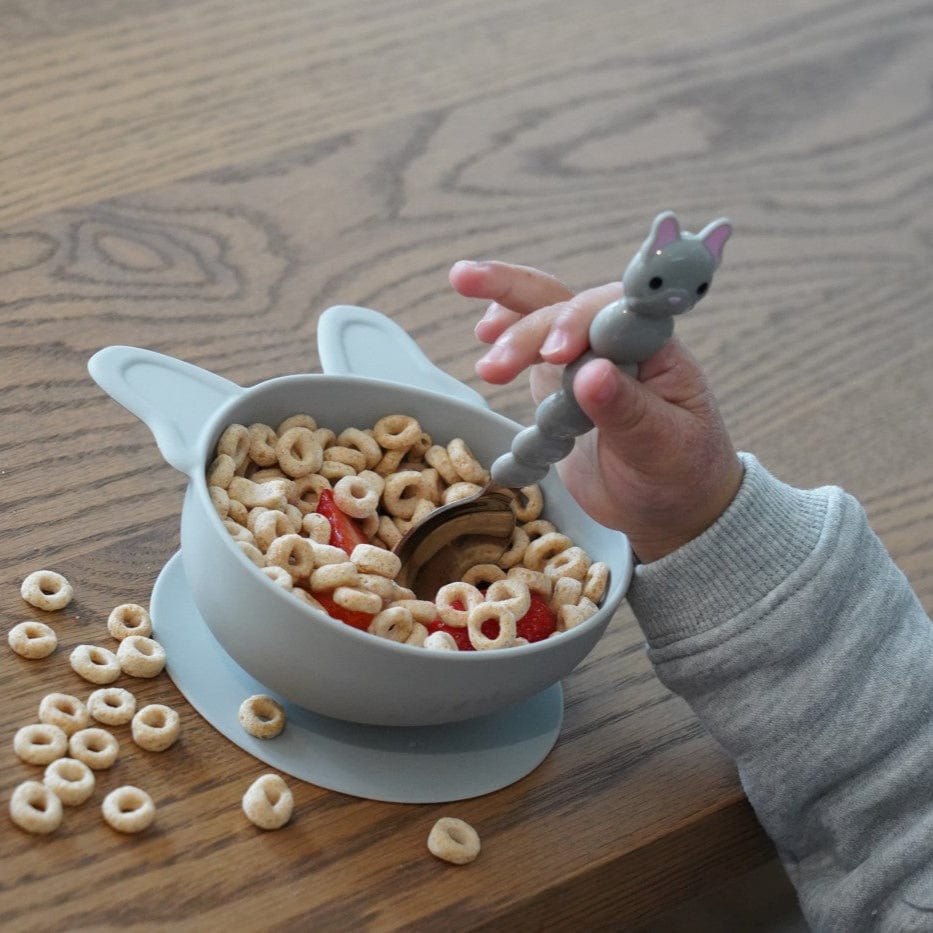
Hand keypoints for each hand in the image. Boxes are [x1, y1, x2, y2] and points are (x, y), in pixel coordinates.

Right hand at [449, 260, 743, 561]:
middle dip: (526, 319)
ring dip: (506, 309)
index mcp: (654, 347)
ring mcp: (586, 358)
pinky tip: (484, 330)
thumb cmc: (680, 475)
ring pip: (543, 316)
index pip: (612, 312)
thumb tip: (591, 374)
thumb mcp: (662, 448)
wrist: (667, 508)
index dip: (579, 321)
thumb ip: (628, 411)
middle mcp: (618, 341)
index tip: (555, 353)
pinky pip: (531, 350)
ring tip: (473, 314)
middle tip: (488, 352)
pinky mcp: (562, 382)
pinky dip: (507, 336)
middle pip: (567, 304)